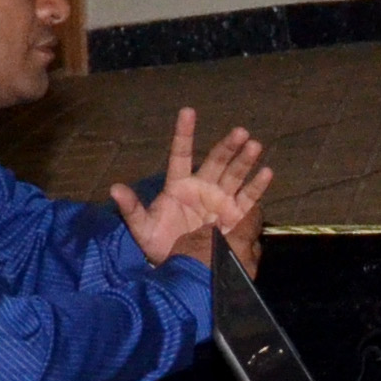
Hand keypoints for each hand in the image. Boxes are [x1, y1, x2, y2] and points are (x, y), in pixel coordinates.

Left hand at [110, 110, 274, 267]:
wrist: (182, 268)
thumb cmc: (160, 244)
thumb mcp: (142, 229)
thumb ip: (131, 209)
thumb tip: (114, 189)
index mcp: (178, 185)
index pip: (181, 154)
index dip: (184, 133)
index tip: (188, 111)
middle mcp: (202, 186)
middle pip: (216, 160)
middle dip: (227, 146)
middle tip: (239, 132)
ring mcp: (221, 199)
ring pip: (234, 174)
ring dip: (244, 160)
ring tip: (254, 145)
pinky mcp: (236, 214)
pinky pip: (249, 197)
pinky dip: (257, 185)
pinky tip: (266, 172)